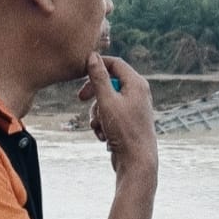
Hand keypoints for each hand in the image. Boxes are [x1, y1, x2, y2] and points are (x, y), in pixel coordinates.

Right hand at [77, 53, 157, 179]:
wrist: (136, 162)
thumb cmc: (124, 131)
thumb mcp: (107, 101)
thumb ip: (99, 78)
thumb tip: (93, 56)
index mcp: (137, 84)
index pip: (115, 63)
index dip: (97, 65)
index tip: (80, 72)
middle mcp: (138, 93)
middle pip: (109, 82)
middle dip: (94, 93)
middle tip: (80, 98)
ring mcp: (134, 108)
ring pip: (107, 101)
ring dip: (97, 113)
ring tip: (98, 127)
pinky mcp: (129, 122)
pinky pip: (110, 115)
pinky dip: (103, 123)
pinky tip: (103, 136)